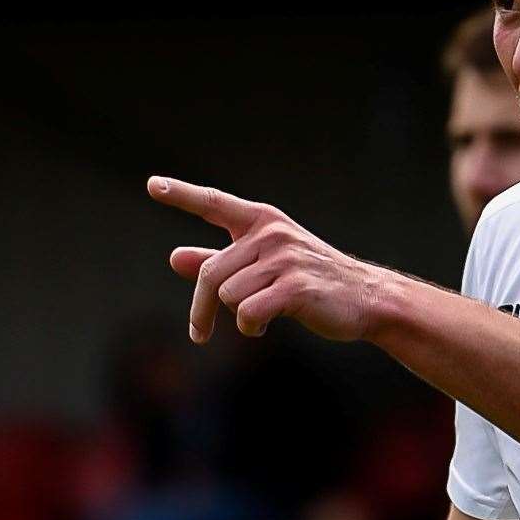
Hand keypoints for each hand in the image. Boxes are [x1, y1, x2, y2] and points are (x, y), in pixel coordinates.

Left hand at [148, 176, 381, 343]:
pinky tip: (265, 327)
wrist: (367, 298)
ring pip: (230, 296)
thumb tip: (175, 257)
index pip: (214, 203)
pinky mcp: (296, 287)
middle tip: (198, 333)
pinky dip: (250, 327)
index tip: (153, 186)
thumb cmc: (313, 281)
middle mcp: (272, 234)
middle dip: (201, 309)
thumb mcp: (264, 266)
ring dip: (237, 317)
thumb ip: (220, 261)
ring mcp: (286, 259)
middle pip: (212, 274)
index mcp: (262, 222)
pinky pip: (249, 313)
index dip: (182, 195)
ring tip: (259, 318)